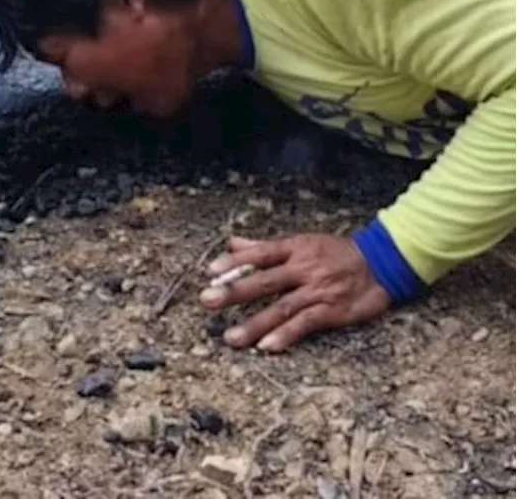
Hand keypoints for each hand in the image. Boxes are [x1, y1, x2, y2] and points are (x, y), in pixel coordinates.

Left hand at [198, 234, 391, 351]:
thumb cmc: (336, 253)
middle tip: (207, 301)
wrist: (383, 264)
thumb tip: (232, 243)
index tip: (211, 271)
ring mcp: (318, 291)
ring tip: (231, 338)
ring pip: (282, 307)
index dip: (235, 261)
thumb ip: (264, 247)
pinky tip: (267, 347)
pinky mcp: (333, 311)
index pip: (260, 253)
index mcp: (295, 249)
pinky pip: (306, 323)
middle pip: (265, 281)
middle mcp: (304, 269)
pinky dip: (286, 335)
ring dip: (255, 324)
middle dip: (234, 292)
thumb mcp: (302, 243)